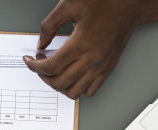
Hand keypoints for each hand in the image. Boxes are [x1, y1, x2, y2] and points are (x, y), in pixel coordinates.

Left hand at [24, 0, 141, 98]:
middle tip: (40, 65)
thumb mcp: (69, 5)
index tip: (29, 61)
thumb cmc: (104, 2)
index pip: (50, 67)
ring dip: (59, 86)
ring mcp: (100, 67)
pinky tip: (71, 77)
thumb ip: (50, 25)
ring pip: (74, 92)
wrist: (128, 5)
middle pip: (59, 83)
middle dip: (44, 77)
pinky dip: (77, 89)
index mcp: (80, 44)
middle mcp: (91, 60)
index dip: (34, 66)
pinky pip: (90, 91)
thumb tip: (41, 43)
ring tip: (54, 73)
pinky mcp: (107, 70)